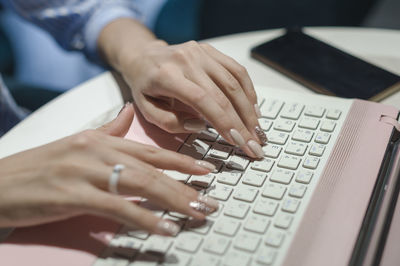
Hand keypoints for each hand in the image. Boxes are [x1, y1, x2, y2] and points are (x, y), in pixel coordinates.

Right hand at [0, 103, 217, 235]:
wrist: (0, 181)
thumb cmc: (41, 165)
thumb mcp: (78, 141)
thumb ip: (108, 129)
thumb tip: (128, 113)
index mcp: (103, 141)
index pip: (151, 151)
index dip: (183, 159)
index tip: (208, 169)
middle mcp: (99, 152)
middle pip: (153, 169)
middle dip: (186, 185)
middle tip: (211, 199)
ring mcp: (87, 173)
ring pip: (141, 185)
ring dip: (174, 200)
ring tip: (198, 212)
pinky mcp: (74, 195)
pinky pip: (118, 208)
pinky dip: (144, 219)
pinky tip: (165, 228)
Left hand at [98, 18, 266, 158]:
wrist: (143, 56)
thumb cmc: (145, 86)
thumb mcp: (146, 109)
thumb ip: (169, 122)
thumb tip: (200, 125)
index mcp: (167, 75)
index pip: (203, 100)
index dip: (223, 121)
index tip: (238, 142)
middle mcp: (187, 59)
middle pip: (223, 93)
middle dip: (242, 122)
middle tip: (254, 144)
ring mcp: (201, 52)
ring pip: (234, 81)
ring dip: (249, 109)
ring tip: (257, 130)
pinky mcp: (211, 51)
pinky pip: (237, 69)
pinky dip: (248, 90)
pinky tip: (253, 109)